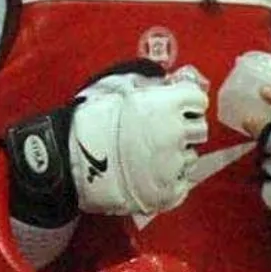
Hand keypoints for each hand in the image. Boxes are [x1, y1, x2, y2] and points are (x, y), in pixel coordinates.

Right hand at [70, 65, 208, 215]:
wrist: (71, 159)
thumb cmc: (93, 117)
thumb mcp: (121, 87)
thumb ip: (149, 82)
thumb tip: (168, 78)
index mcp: (166, 104)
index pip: (198, 99)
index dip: (187, 102)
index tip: (177, 105)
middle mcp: (175, 133)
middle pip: (199, 129)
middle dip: (186, 127)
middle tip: (165, 130)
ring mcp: (172, 165)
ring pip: (191, 157)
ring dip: (177, 154)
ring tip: (153, 154)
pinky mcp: (166, 193)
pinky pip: (183, 184)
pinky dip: (172, 179)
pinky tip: (152, 173)